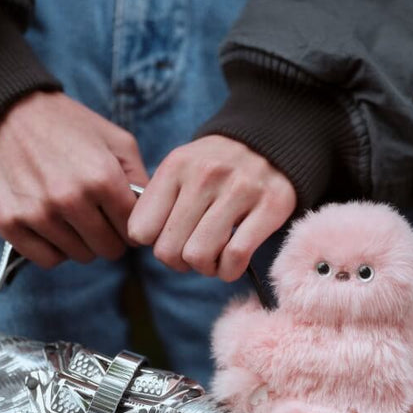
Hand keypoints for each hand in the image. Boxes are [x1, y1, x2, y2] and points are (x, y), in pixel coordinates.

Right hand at [0, 91, 149, 267]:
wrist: (3, 111)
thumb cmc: (65, 125)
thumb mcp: (115, 139)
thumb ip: (140, 176)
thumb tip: (155, 213)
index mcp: (101, 177)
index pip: (134, 230)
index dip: (132, 227)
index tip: (122, 219)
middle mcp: (70, 198)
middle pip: (109, 249)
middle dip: (109, 237)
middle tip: (99, 220)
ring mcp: (38, 213)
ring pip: (80, 256)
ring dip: (81, 242)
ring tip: (72, 217)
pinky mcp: (9, 223)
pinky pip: (47, 259)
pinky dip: (54, 249)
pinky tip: (53, 227)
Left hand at [126, 135, 295, 281]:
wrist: (271, 141)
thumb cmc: (218, 168)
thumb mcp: (182, 169)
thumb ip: (159, 200)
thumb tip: (142, 241)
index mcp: (176, 166)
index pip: (141, 230)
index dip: (154, 244)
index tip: (169, 239)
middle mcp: (205, 175)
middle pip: (168, 250)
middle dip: (179, 262)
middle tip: (194, 253)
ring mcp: (239, 189)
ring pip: (198, 256)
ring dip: (205, 268)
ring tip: (214, 258)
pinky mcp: (270, 206)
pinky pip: (235, 257)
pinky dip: (229, 270)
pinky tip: (231, 263)